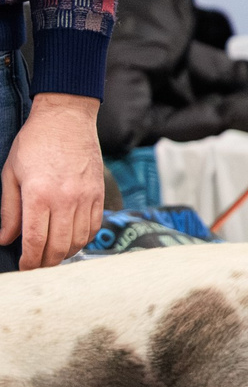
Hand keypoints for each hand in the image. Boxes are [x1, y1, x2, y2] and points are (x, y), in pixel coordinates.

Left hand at [2, 94, 103, 268]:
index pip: (35, 241)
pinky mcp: (98, 194)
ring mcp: (86, 198)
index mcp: (39, 195)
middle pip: (59, 246)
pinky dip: (82, 239)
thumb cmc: (35, 143)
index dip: (29, 260)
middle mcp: (66, 200)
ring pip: (78, 240)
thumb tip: (6, 238)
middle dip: (46, 263)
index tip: (24, 267)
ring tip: (52, 255)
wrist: (67, 119)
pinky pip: (94, 227)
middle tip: (36, 266)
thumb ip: (8, 209)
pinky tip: (71, 239)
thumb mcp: (11, 174)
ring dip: (65, 253)